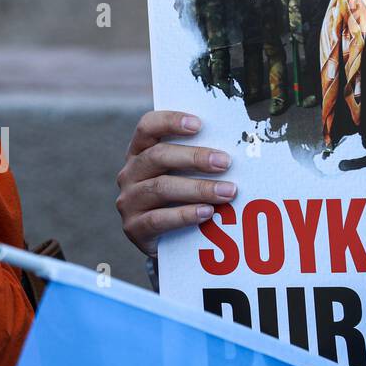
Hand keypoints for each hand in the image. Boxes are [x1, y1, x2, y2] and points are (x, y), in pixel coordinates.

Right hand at [116, 111, 237, 257]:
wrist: (167, 244)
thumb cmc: (181, 199)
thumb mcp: (184, 175)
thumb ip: (198, 160)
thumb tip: (236, 147)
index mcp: (139, 153)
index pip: (147, 127)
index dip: (170, 121)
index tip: (199, 124)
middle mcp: (129, 174)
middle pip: (157, 156)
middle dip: (194, 157)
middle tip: (225, 162)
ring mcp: (129, 201)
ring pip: (161, 188)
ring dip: (198, 188)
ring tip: (228, 192)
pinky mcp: (134, 228)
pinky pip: (159, 219)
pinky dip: (185, 214)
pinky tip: (208, 212)